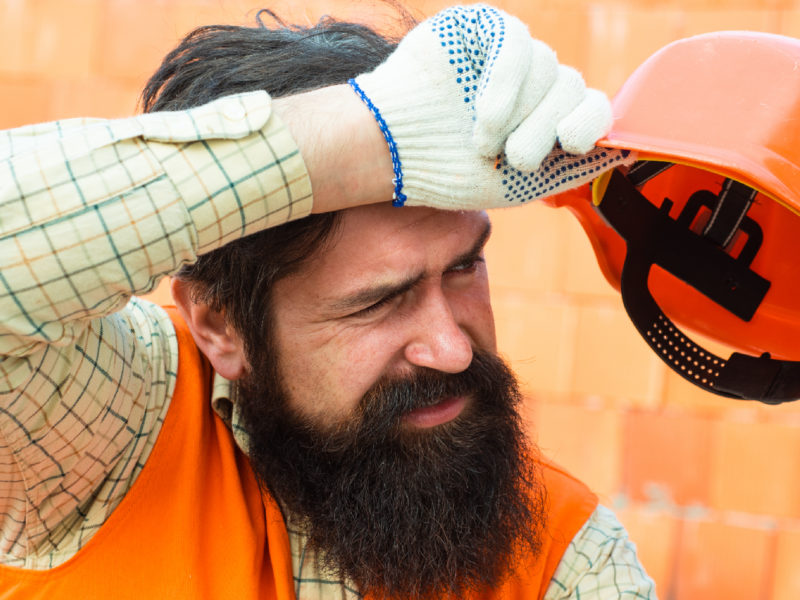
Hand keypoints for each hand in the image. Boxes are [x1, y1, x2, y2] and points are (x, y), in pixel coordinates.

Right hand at [351, 4, 630, 209]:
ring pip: (548, 68)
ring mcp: (510, 54)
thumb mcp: (516, 185)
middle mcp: (532, 83)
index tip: (574, 144)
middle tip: (514, 159)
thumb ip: (568, 170)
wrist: (392, 151)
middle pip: (571, 87)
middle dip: (546, 130)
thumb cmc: (447, 171)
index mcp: (543, 118)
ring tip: (481, 142)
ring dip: (518, 114)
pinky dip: (506, 86)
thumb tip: (626, 152)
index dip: (591, 122)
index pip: (591, 105)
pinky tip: (483, 116)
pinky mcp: (485, 28)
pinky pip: (519, 45)